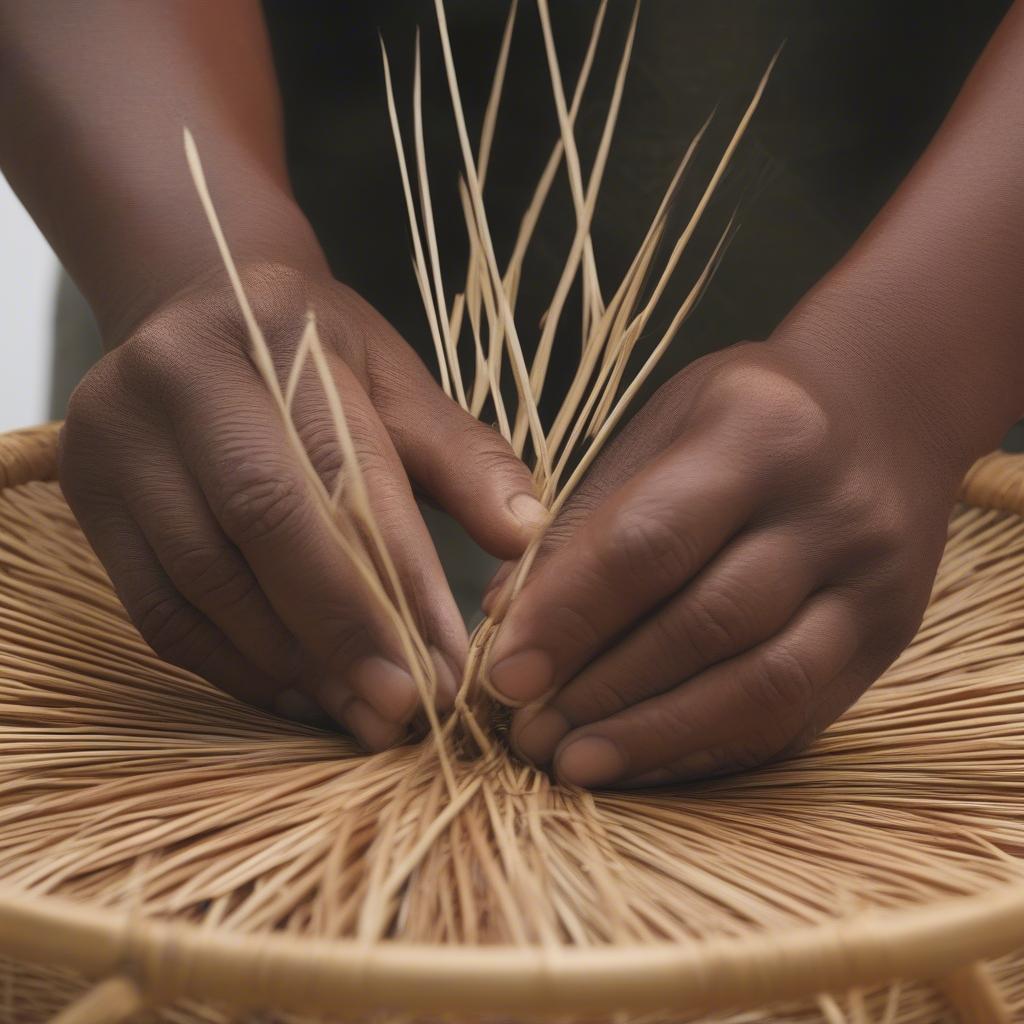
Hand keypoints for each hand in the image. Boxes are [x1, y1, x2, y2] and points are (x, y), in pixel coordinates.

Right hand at [60, 262, 544, 748]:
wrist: (202, 316)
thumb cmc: (318, 356)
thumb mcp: (397, 383)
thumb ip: (464, 457)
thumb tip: (526, 537)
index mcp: (268, 333)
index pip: (341, 471)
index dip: (397, 579)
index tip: (447, 667)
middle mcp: (174, 378)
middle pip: (262, 527)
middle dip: (343, 632)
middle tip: (403, 712)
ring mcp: (114, 441)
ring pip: (203, 584)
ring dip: (292, 664)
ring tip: (360, 713)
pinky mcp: (88, 499)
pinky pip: (159, 613)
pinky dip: (234, 666)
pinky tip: (299, 693)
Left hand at [486, 337, 964, 786]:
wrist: (884, 413)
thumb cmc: (741, 419)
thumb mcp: (662, 430)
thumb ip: (589, 520)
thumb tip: (506, 617)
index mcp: (759, 432)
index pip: (649, 542)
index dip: (568, 617)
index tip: (503, 676)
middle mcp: (831, 510)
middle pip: (705, 624)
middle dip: (603, 692)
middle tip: (527, 735)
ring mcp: (873, 581)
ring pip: (762, 687)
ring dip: (654, 737)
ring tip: (572, 764)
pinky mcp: (888, 639)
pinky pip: (797, 717)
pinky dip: (708, 747)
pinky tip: (643, 761)